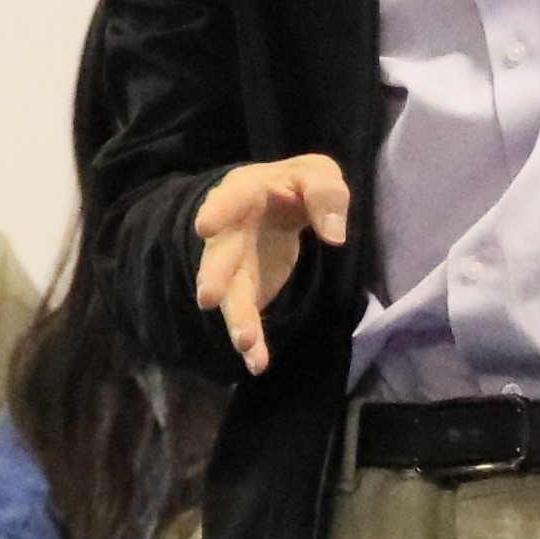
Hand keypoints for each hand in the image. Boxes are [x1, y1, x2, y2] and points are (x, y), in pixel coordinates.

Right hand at [191, 152, 354, 376]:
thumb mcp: (318, 175)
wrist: (284, 202)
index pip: (229, 198)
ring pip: (231, 293)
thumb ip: (327, 196)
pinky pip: (246, 317)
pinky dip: (253, 341)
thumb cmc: (299, 185)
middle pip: (220, 254)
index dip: (217, 211)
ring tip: (244, 343)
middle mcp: (229, 231)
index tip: (204, 227)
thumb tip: (335, 237)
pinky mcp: (248, 291)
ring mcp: (235, 265)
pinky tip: (257, 364)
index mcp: (244, 192)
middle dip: (214, 275)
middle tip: (209, 297)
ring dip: (236, 318)